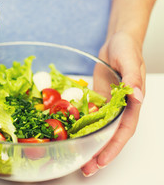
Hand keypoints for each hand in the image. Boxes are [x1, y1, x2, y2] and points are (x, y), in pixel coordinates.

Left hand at [81, 31, 144, 175]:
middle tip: (86, 168)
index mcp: (132, 103)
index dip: (114, 147)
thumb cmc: (127, 49)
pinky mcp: (98, 99)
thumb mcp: (130, 60)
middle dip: (100, 153)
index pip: (124, 130)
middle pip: (111, 135)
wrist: (116, 41)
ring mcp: (108, 105)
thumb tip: (138, 96)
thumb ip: (133, 78)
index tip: (102, 161)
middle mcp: (121, 108)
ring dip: (91, 144)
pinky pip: (90, 116)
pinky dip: (83, 126)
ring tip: (78, 158)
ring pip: (100, 129)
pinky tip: (72, 134)